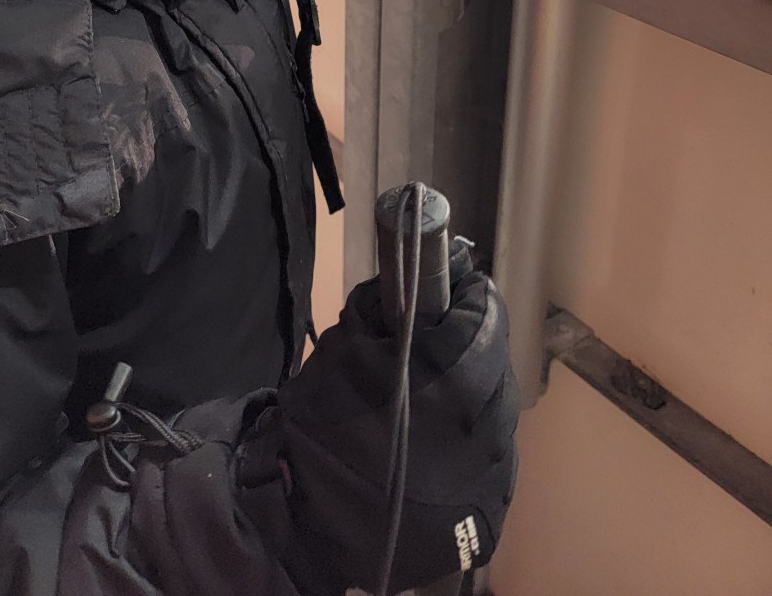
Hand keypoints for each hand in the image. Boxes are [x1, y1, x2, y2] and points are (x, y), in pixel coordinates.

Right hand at [238, 244, 518, 593]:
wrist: (316, 529)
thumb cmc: (328, 431)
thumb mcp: (343, 352)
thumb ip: (381, 312)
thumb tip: (407, 286)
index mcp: (462, 374)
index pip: (483, 309)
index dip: (457, 293)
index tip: (435, 293)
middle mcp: (494, 418)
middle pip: (493, 355)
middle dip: (464, 340)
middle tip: (423, 341)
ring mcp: (499, 466)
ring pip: (495, 402)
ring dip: (469, 387)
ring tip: (426, 393)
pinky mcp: (494, 500)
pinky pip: (491, 445)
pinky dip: (468, 431)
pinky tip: (433, 437)